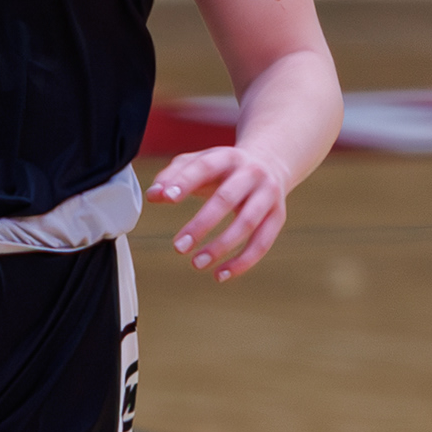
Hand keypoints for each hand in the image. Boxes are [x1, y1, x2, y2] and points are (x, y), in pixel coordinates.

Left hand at [145, 145, 288, 280]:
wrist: (270, 163)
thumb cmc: (224, 169)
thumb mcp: (199, 163)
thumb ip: (173, 176)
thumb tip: (153, 195)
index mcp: (227, 157)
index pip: (205, 167)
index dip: (185, 182)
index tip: (166, 198)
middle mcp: (251, 173)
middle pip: (226, 198)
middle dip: (202, 224)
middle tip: (178, 247)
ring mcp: (268, 195)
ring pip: (247, 223)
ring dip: (222, 246)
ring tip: (196, 264)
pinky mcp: (278, 216)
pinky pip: (262, 243)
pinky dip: (242, 262)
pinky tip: (220, 275)